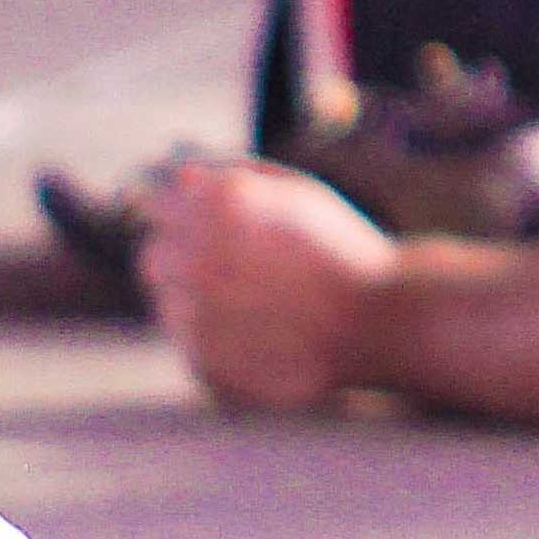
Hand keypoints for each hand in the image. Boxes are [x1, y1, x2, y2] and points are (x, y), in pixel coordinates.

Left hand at [139, 157, 401, 413]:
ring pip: (168, 304)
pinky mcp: (202, 361)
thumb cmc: (344, 251)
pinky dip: (217, 342)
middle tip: (238, 274)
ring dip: (199, 302)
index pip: (161, 206)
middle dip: (185, 261)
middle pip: (153, 256)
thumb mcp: (298, 194)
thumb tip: (181, 176)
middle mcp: (198, 255)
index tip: (228, 236)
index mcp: (221, 204)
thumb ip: (235, 177)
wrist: (385, 320)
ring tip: (260, 308)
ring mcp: (196, 312)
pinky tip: (264, 337)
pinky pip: (189, 345)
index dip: (192, 219)